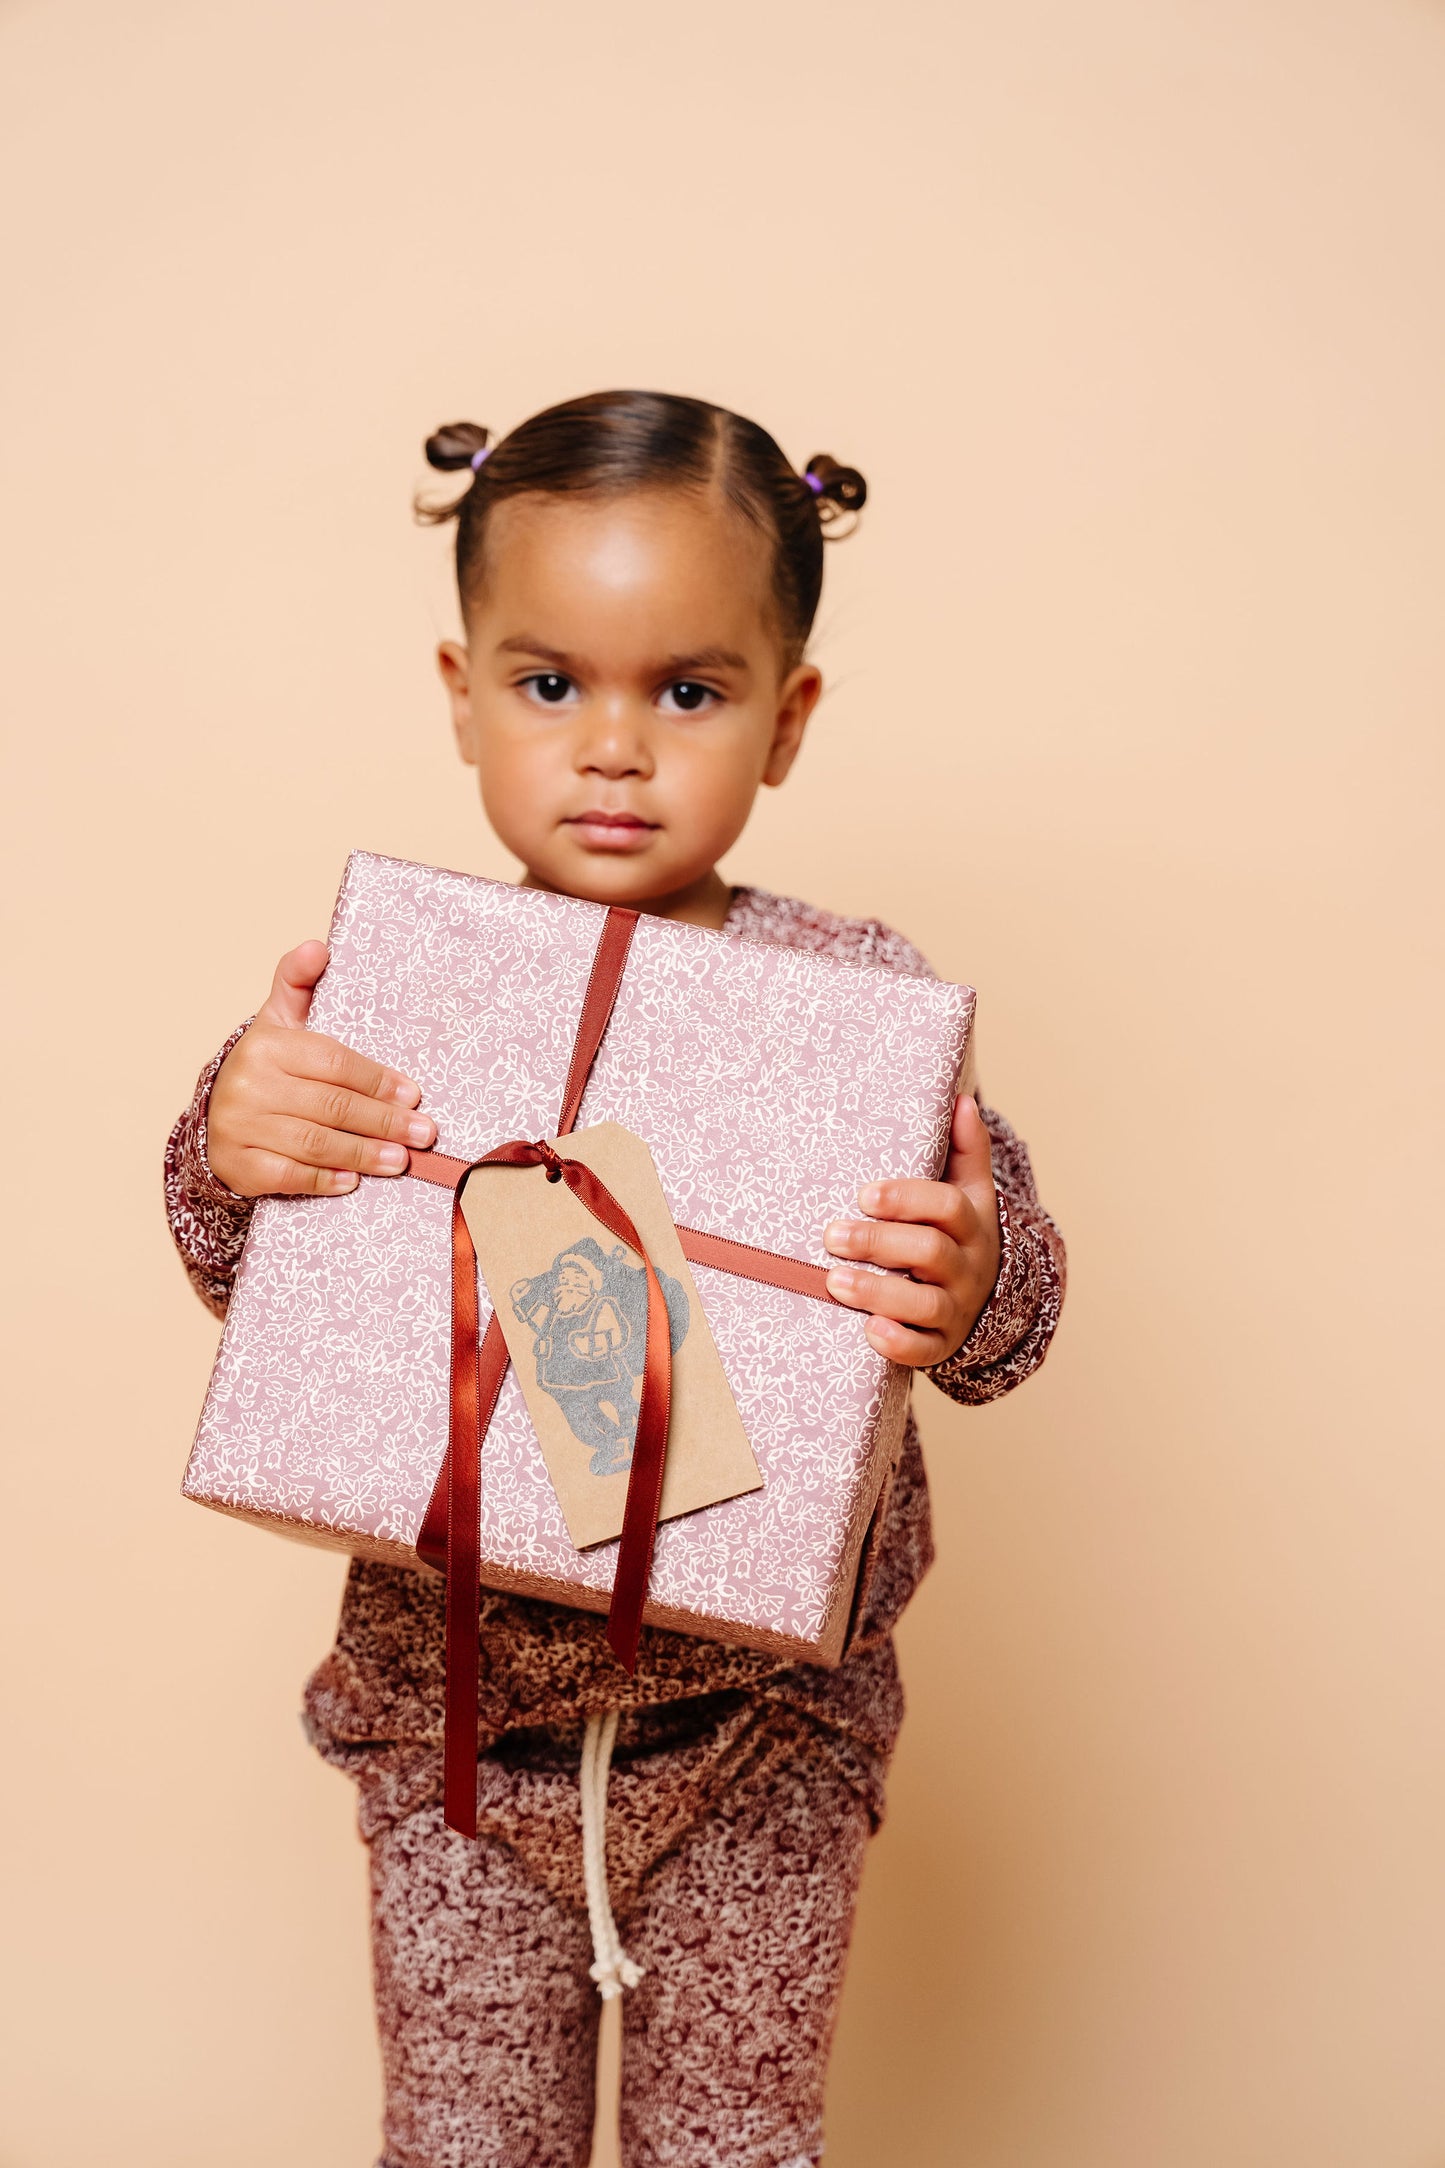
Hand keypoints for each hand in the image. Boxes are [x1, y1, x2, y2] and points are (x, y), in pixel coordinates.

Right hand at [206, 941, 435, 1197]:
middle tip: (423, 1133)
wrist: (215, 1120)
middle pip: (331, 1105)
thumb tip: (318, 947)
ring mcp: (242, 1127)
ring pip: (315, 1143)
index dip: (377, 1080)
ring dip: (364, 1154)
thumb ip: (297, 983)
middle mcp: (251, 1085)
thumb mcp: (278, 1022)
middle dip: (384, 1121)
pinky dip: (324, 1180)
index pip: (334, 1063)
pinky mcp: (240, 1166)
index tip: (414, 1095)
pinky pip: (289, 1175)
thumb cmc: (265, 1069)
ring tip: (401, 1161)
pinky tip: (353, 1181)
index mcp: (267, 1045)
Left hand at [822, 1094, 1000, 1365]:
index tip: (864, 1195)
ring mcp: (957, 1309)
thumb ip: (966, 1150)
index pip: (948, 1207)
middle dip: (879, 1243)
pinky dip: (899, 1344)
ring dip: (879, 1292)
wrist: (990, 1300)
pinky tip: (869, 1331)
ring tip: (834, 1282)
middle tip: (831, 1235)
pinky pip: (925, 1350)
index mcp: (972, 1224)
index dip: (907, 1199)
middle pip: (930, 1252)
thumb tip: (960, 1101)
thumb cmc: (960, 1236)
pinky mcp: (942, 1345)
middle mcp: (968, 1268)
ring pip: (926, 1305)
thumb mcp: (971, 1192)